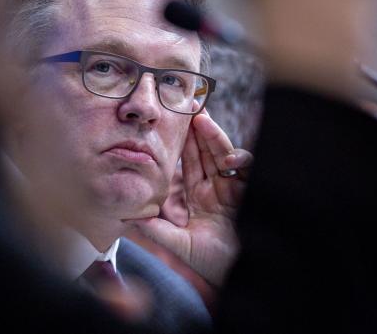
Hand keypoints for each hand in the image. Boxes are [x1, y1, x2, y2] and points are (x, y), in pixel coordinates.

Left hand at [128, 111, 252, 285]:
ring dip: (214, 136)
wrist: (237, 272)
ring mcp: (232, 188)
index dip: (182, 142)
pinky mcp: (248, 192)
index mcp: (198, 194)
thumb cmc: (210, 262)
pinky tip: (229, 161)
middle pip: (206, 151)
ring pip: (223, 154)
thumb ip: (156, 230)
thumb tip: (127, 217)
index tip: (171, 123)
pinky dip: (239, 161)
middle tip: (188, 104)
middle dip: (198, 128)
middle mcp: (215, 187)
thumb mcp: (178, 244)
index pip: (189, 161)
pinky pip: (246, 169)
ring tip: (202, 119)